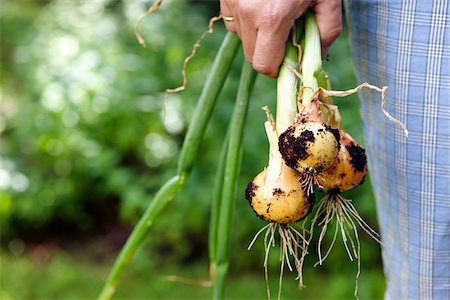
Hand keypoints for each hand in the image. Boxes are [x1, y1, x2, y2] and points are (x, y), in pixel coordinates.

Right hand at [220, 0, 341, 76]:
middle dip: (269, 53)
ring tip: (275, 13)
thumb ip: (326, 31)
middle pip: (252, 56)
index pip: (264, 65)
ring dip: (258, 36)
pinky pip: (234, 22)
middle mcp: (247, 13)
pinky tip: (261, 5)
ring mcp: (233, 3)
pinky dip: (247, 21)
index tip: (289, 58)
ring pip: (242, 39)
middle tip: (286, 33)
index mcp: (272, 18)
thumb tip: (317, 56)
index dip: (278, 67)